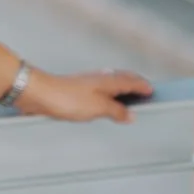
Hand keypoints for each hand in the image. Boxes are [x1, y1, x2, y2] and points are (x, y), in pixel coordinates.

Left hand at [15, 68, 153, 123]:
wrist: (37, 93)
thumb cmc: (66, 98)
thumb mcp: (98, 108)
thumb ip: (116, 111)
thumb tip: (130, 115)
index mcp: (108, 79)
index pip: (132, 80)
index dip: (144, 86)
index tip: (155, 92)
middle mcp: (99, 78)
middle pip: (122, 80)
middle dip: (135, 86)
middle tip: (146, 94)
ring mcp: (87, 83)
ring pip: (111, 85)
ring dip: (122, 92)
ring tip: (130, 102)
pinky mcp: (77, 90)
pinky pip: (99, 92)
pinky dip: (109, 97)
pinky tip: (106, 105)